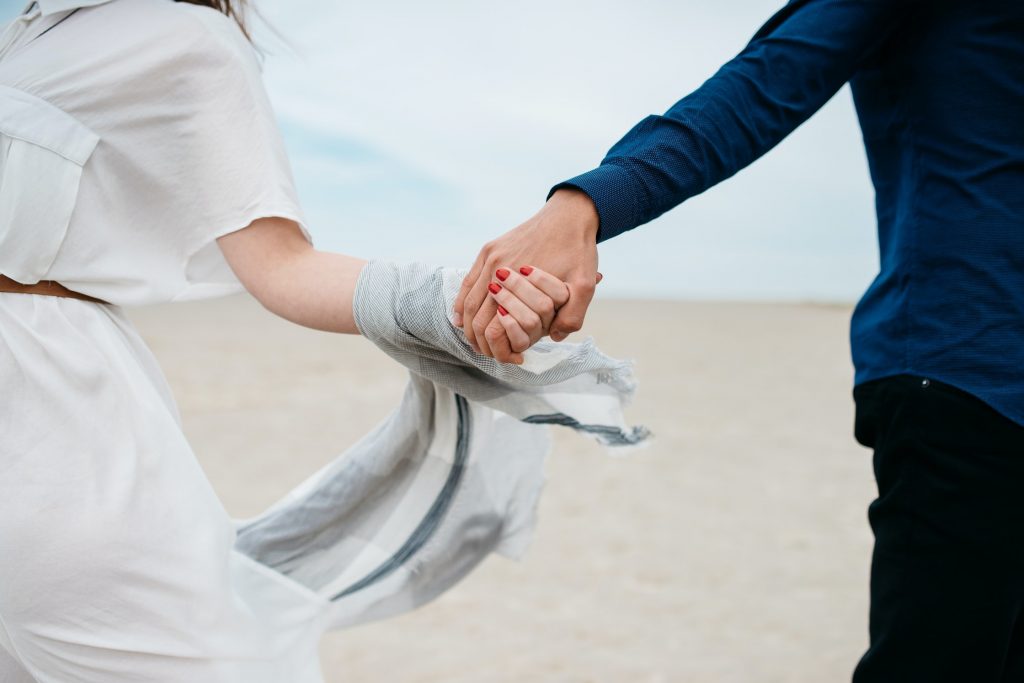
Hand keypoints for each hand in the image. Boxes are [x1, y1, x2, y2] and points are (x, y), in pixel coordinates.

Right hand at [454, 188, 600, 361]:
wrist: (570, 214)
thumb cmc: (579, 250)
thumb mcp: (585, 285)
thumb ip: (572, 316)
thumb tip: (552, 337)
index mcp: (518, 279)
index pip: (493, 325)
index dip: (497, 348)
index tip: (509, 358)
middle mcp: (497, 267)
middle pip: (475, 315)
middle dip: (479, 340)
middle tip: (489, 354)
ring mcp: (490, 256)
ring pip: (467, 300)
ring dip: (468, 325)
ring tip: (476, 341)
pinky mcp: (489, 249)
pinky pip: (467, 281)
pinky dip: (462, 302)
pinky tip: (461, 317)